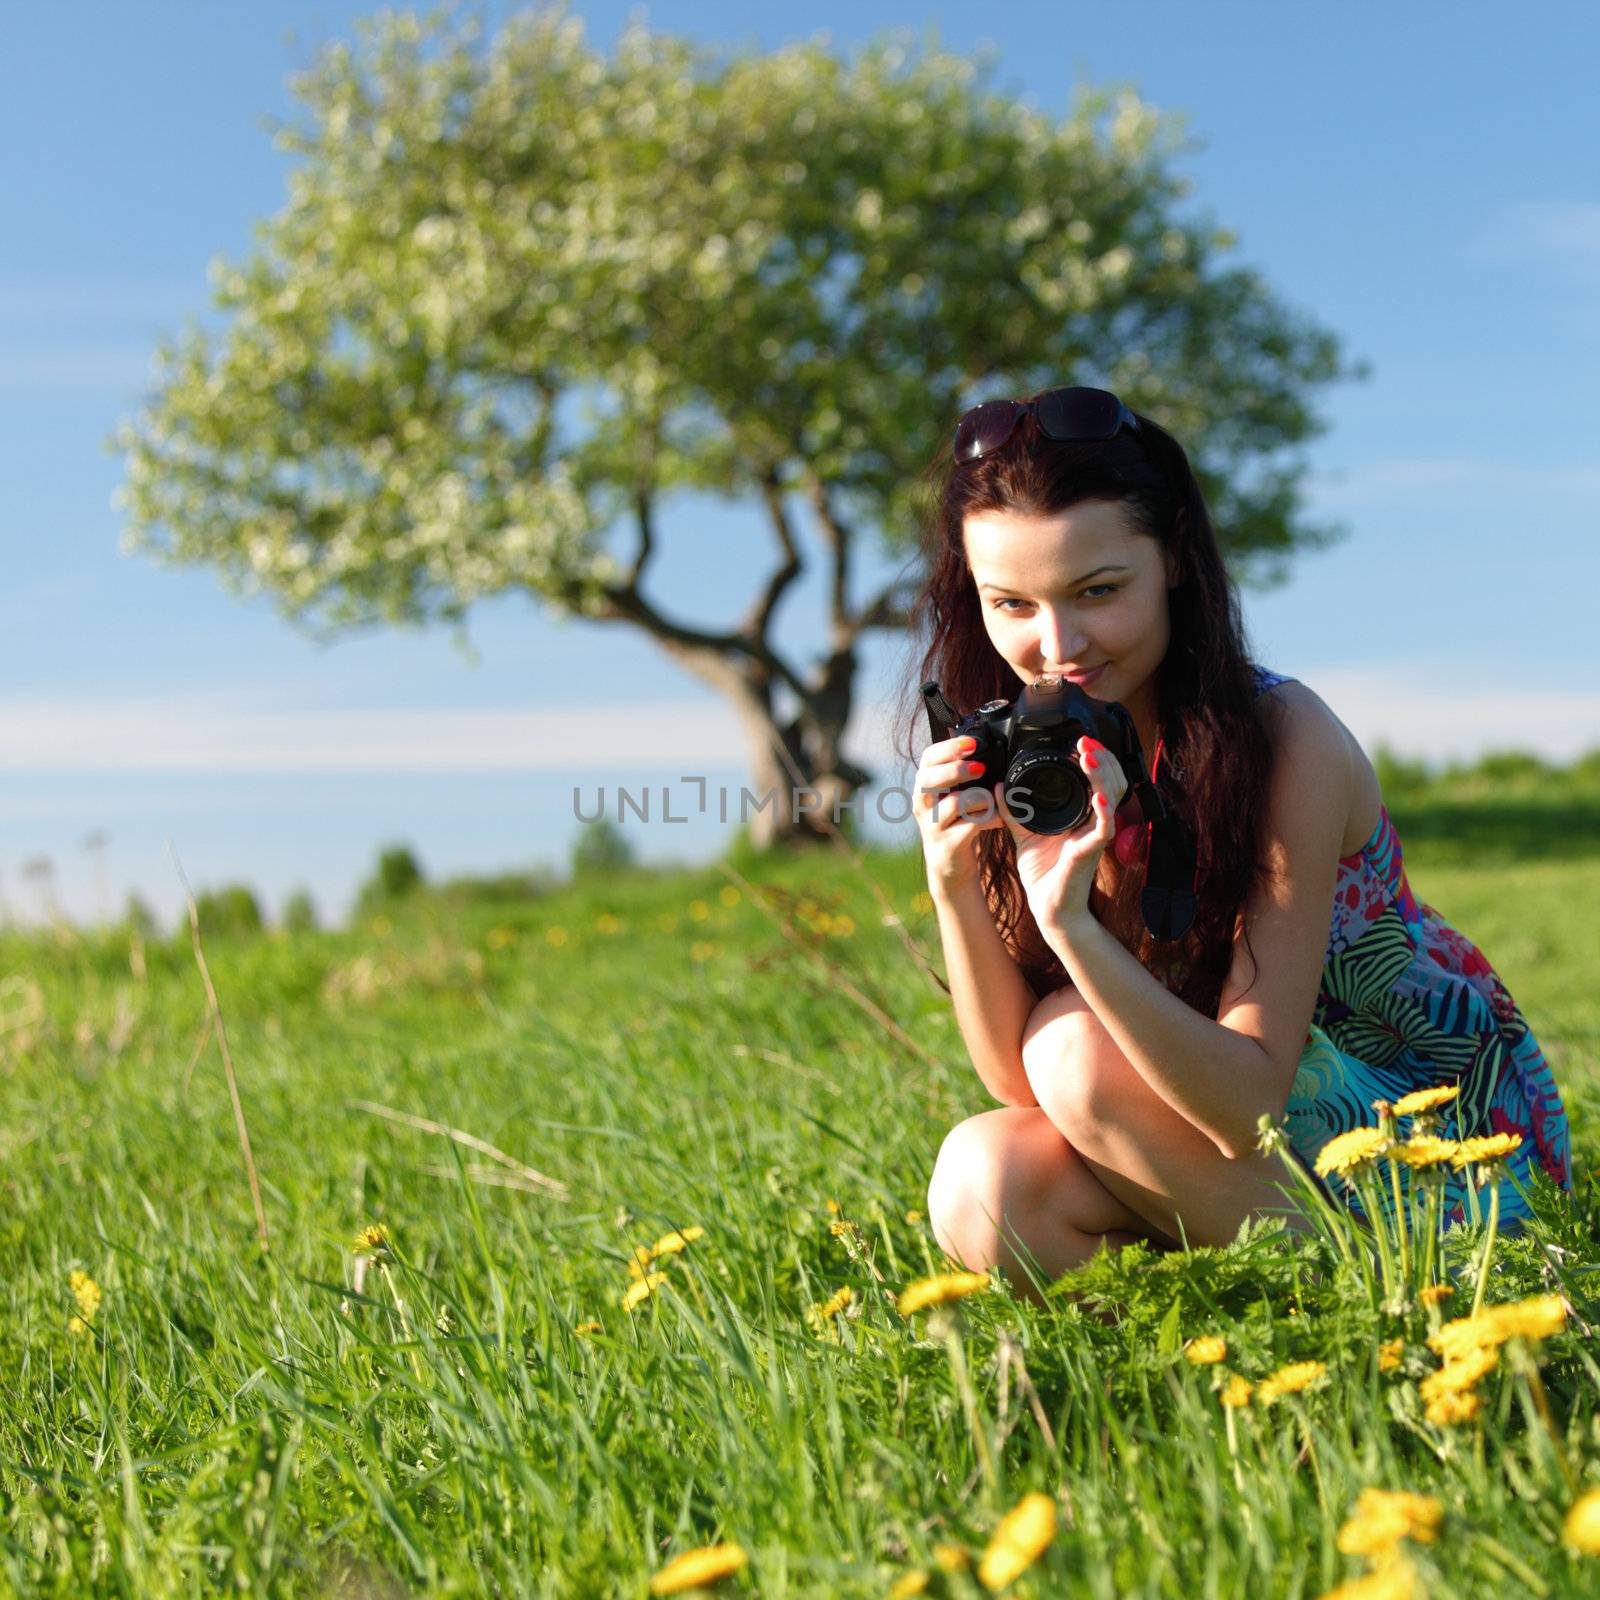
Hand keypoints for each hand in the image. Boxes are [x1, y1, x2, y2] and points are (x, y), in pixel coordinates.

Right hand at [913, 734, 1006, 892]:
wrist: (950, 868)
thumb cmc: (957, 824)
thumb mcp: (953, 796)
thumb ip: (962, 774)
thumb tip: (987, 744)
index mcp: (925, 786)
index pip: (928, 758)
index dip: (949, 747)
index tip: (972, 742)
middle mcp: (922, 804)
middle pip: (929, 778)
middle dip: (956, 769)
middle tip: (980, 768)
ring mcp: (932, 826)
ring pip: (954, 803)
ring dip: (981, 799)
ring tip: (993, 802)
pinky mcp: (947, 845)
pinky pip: (971, 826)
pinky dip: (990, 820)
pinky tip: (999, 820)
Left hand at [997, 735, 1128, 935]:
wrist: (1048, 907)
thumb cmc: (1044, 872)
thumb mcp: (1023, 833)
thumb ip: (1013, 809)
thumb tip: (999, 784)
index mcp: (1082, 813)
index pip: (1099, 778)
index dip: (1095, 757)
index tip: (1080, 741)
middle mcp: (1095, 821)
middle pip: (1113, 781)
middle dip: (1102, 758)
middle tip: (1086, 742)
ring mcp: (1096, 835)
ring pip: (1113, 798)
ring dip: (1103, 775)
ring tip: (1089, 758)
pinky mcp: (1092, 851)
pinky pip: (1104, 828)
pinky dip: (1103, 810)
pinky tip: (1097, 796)